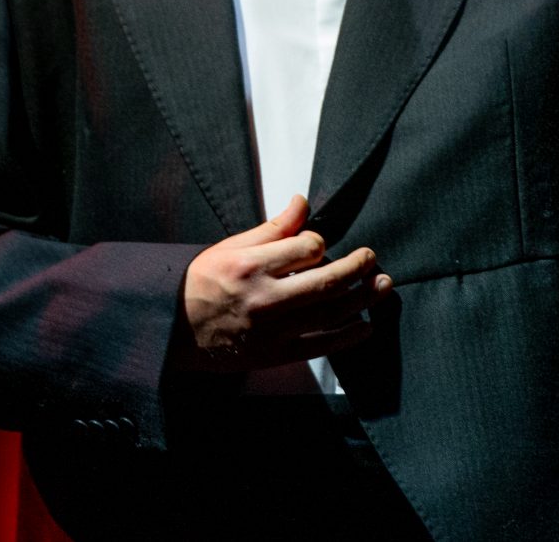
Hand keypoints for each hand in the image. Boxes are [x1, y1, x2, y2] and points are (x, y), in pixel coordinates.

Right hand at [170, 194, 390, 370]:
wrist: (176, 329)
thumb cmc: (203, 282)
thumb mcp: (231, 247)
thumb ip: (272, 228)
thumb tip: (302, 202)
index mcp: (251, 266)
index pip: (306, 248)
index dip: (319, 243)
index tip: (319, 244)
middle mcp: (265, 298)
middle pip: (327, 282)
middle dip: (357, 267)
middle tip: (372, 257)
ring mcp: (272, 330)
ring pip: (331, 313)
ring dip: (363, 298)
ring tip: (382, 285)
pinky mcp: (276, 355)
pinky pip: (321, 345)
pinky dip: (348, 336)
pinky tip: (366, 325)